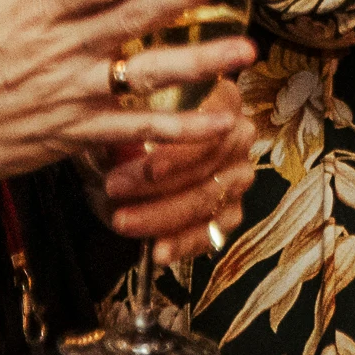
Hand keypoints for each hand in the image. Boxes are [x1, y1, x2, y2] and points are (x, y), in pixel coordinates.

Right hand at [0, 0, 256, 182]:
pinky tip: (215, 122)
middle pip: (136, 16)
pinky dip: (176, 131)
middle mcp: (61, 49)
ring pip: (145, 74)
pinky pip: (132, 130)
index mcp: (34, 7)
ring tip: (245, 49)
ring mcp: (70, 94)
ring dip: (199, 61)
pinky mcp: (72, 134)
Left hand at [97, 116, 255, 265]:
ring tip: (123, 221)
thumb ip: (128, 125)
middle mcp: (240, 136)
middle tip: (114, 189)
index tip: (150, 169)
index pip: (212, 127)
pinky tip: (158, 252)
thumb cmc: (125, 133)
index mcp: (223, 102)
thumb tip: (115, 142)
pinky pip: (212, 232)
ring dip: (162, 215)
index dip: (182, 152)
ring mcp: (238, 177)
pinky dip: (182, 243)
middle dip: (160, 184)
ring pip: (206, 200)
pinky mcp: (231, 213)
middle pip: (208, 165)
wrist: (123, 166)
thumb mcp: (123, 118)